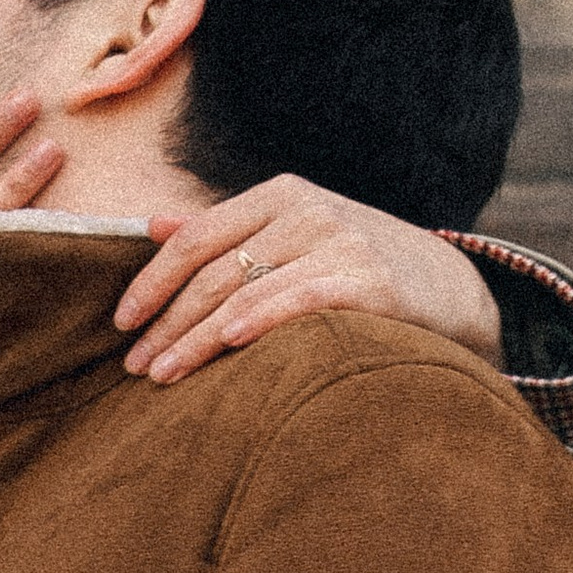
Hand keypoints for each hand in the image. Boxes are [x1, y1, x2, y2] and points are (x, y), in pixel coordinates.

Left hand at [114, 178, 504, 386]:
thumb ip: (228, 229)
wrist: (451, 286)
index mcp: (280, 195)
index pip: (196, 237)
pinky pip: (301, 300)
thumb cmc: (357, 265)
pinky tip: (229, 344)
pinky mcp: (371, 280)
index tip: (121, 323)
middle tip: (133, 366)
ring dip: (197, 339)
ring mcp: (340, 242)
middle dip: (168, 322)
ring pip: (247, 291)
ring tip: (163, 376)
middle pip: (215, 271)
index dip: (152, 281)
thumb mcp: (295, 233)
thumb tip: (152, 225)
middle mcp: (307, 211)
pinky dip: (261, 321)